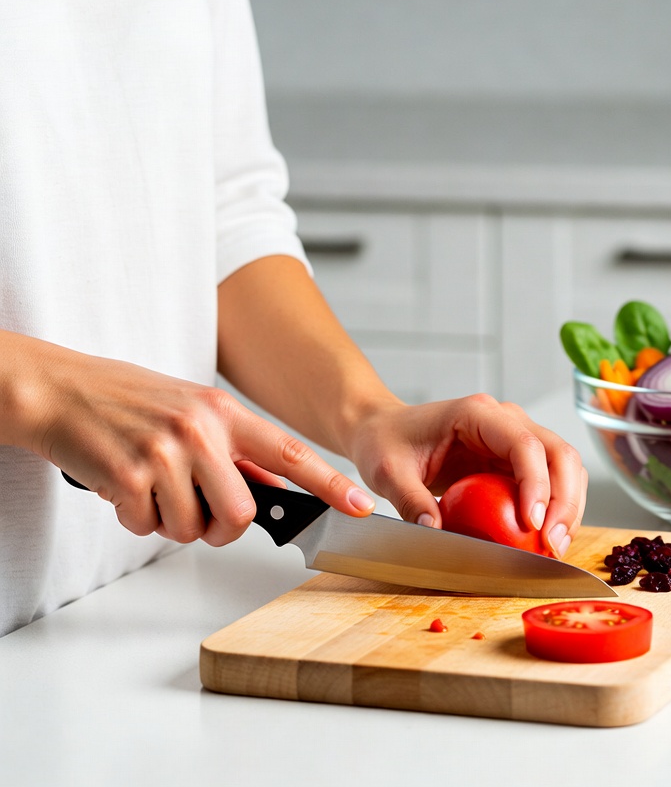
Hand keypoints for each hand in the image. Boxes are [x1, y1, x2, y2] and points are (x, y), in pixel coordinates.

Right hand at [21, 340, 374, 545]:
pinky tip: (125, 485)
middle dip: (219, 529)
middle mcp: (201, 430)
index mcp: (225, 412)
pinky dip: (135, 518)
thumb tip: (273, 487)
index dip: (330, 483)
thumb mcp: (194, 410)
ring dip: (169, 522)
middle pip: (240, 516)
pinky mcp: (128, 476)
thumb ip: (233, 447)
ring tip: (151, 485)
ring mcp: (164, 453)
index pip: (290, 452)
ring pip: (190, 530)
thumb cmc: (130, 403)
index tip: (360, 505)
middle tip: (195, 511)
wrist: (62, 389)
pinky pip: (147, 528)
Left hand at [346, 393, 587, 557]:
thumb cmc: (386, 443)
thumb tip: (435, 533)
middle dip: (564, 500)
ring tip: (556, 547)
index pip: (523, 443)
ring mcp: (515, 438)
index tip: (531, 524)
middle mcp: (504, 420)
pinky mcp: (516, 460)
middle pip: (558, 452)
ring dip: (568, 507)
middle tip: (554, 544)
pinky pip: (550, 481)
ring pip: (564, 466)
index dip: (536, 483)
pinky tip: (547, 539)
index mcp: (476, 414)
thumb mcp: (388, 472)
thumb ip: (410, 500)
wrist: (385, 431)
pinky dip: (557, 509)